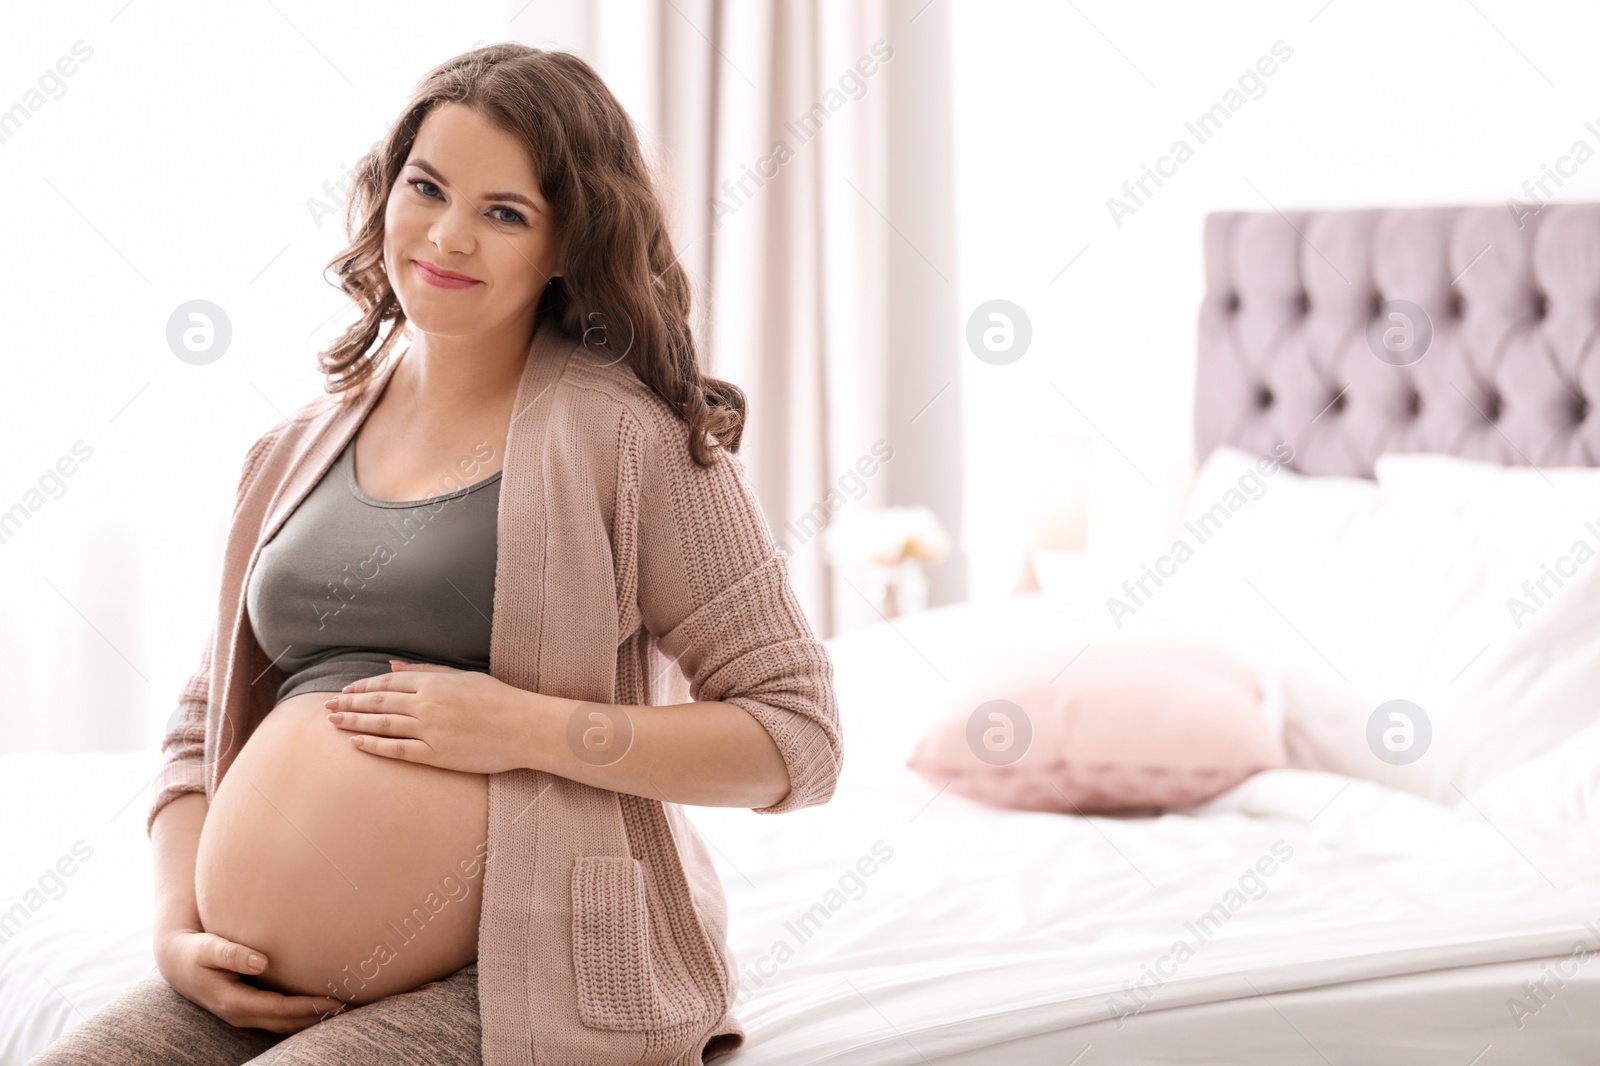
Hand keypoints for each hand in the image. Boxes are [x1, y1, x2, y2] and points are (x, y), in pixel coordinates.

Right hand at [155, 928, 346, 1032]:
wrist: (177, 962)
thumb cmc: (195, 951)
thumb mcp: (208, 949)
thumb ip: (233, 954)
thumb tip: (261, 962)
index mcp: (234, 1002)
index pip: (279, 1009)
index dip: (306, 1007)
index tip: (333, 1001)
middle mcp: (240, 1014)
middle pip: (285, 1022)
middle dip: (315, 1017)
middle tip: (348, 1007)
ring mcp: (243, 1014)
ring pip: (282, 1024)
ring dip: (309, 1019)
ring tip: (340, 1010)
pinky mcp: (247, 1007)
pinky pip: (277, 1017)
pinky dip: (298, 1015)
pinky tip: (318, 1006)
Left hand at [323, 660, 544, 774]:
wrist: (524, 727)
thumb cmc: (499, 699)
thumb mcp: (464, 677)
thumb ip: (427, 671)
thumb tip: (392, 666)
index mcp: (434, 683)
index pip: (388, 683)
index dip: (363, 686)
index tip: (345, 690)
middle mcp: (427, 705)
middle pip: (378, 703)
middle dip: (350, 703)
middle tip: (327, 706)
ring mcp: (430, 731)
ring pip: (382, 725)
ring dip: (354, 722)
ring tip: (333, 722)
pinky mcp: (436, 755)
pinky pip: (398, 750)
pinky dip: (374, 746)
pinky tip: (356, 743)